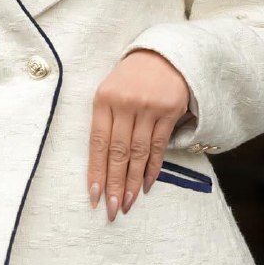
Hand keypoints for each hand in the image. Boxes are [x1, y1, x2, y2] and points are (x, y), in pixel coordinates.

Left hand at [88, 50, 189, 220]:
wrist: (162, 55)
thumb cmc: (129, 79)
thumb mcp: (109, 93)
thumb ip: (104, 123)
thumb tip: (100, 165)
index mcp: (103, 100)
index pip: (97, 143)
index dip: (96, 172)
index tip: (94, 196)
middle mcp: (125, 104)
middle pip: (118, 152)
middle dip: (114, 184)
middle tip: (112, 209)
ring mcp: (149, 107)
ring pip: (139, 153)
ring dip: (133, 182)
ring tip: (128, 203)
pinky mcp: (169, 111)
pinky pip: (159, 146)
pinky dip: (153, 168)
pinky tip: (147, 185)